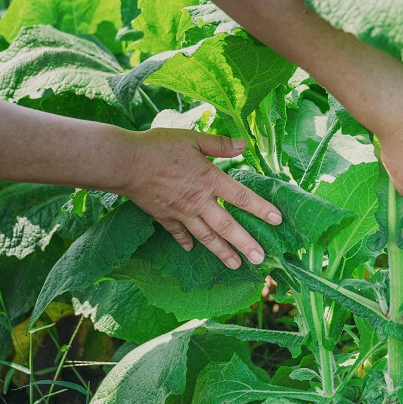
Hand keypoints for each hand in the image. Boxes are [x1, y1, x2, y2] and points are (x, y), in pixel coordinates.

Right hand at [116, 128, 281, 267]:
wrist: (126, 163)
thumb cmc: (159, 146)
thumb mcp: (192, 139)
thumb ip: (219, 144)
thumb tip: (244, 144)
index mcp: (209, 179)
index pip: (240, 197)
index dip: (260, 209)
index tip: (277, 221)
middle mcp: (199, 201)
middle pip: (226, 226)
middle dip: (245, 243)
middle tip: (261, 258)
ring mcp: (182, 212)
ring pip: (206, 236)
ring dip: (222, 251)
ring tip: (237, 264)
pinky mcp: (165, 217)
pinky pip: (179, 233)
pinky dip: (187, 242)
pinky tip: (192, 250)